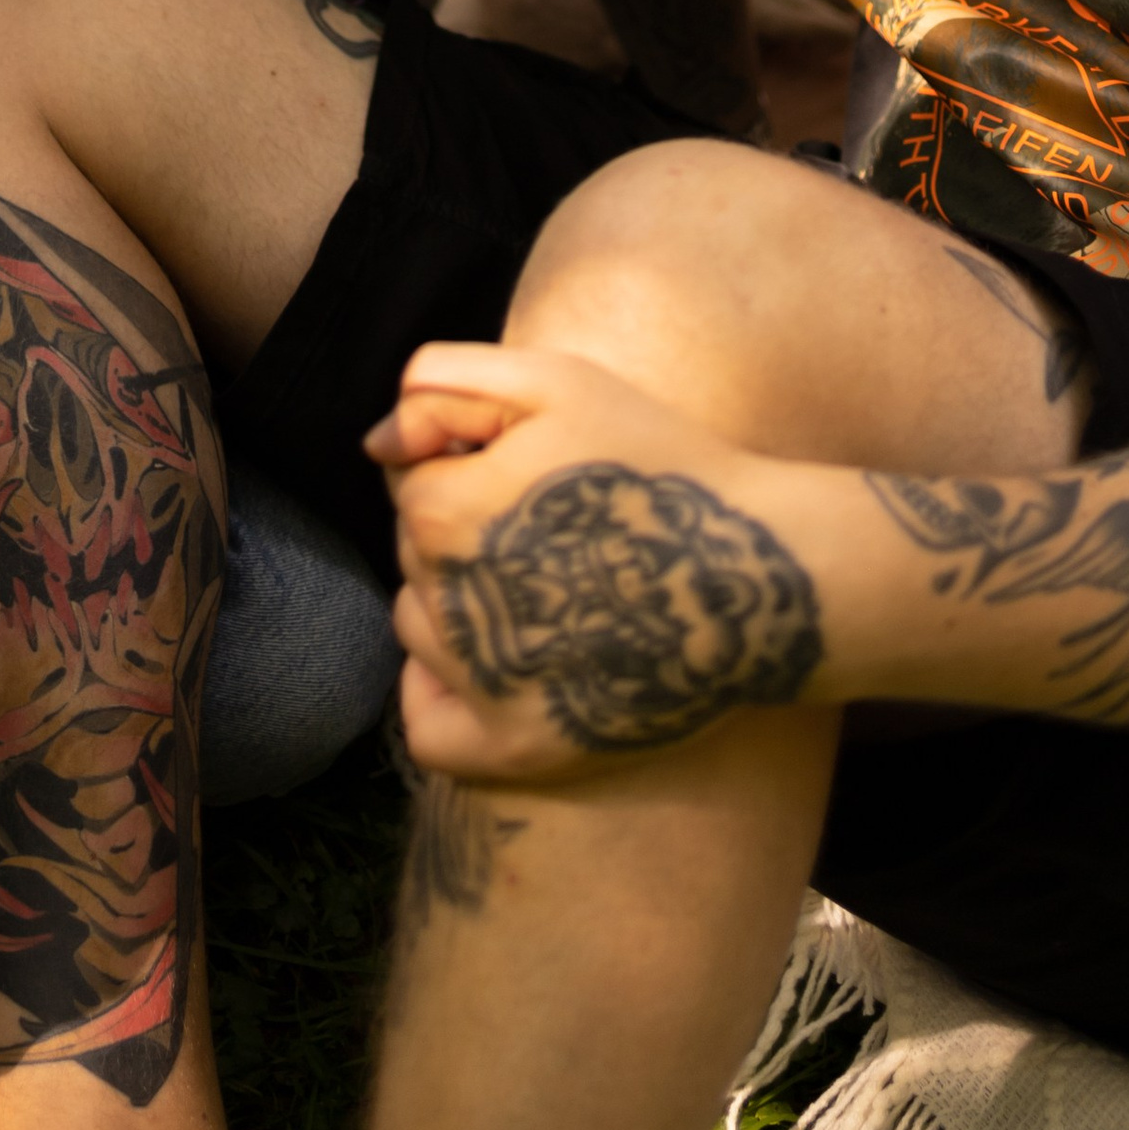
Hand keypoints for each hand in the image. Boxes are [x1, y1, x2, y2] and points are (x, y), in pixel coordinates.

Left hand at [367, 344, 824, 783]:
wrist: (753, 571)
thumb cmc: (655, 458)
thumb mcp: (556, 379)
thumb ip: (446, 385)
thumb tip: (375, 440)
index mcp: (445, 513)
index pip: (410, 484)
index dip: (470, 467)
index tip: (537, 474)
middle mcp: (447, 605)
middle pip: (414, 556)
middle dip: (463, 532)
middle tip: (553, 529)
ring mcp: (478, 686)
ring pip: (418, 628)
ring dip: (457, 605)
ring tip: (548, 585)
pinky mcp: (514, 750)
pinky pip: (426, 726)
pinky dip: (444, 698)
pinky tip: (502, 665)